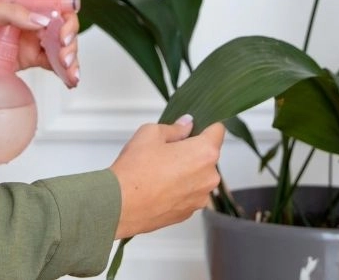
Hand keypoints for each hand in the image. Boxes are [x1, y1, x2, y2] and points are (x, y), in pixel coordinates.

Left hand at [0, 0, 81, 83]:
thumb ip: (8, 11)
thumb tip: (39, 20)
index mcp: (20, 1)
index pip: (54, 3)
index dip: (65, 16)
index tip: (62, 35)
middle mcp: (29, 18)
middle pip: (63, 25)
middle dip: (70, 40)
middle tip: (65, 56)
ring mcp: (30, 40)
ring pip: (61, 45)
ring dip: (71, 58)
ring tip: (71, 73)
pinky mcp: (29, 59)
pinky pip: (53, 63)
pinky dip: (65, 70)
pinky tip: (71, 80)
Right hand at [107, 115, 225, 239]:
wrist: (120, 205)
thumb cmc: (135, 170)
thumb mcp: (150, 133)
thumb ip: (175, 128)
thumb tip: (186, 125)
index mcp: (204, 153)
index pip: (218, 130)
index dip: (205, 125)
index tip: (193, 127)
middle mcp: (209, 177)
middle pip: (208, 155)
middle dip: (192, 150)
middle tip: (167, 150)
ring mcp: (200, 198)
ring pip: (198, 176)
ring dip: (186, 171)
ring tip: (160, 171)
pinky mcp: (189, 212)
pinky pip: (189, 193)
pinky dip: (179, 189)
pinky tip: (159, 186)